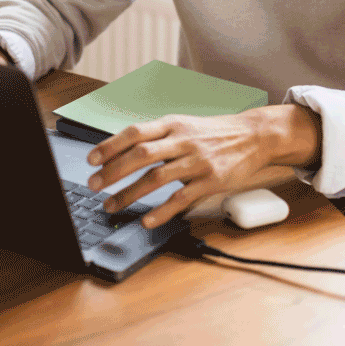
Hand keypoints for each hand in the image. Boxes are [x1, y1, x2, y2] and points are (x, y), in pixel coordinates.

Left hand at [85, 105, 321, 228]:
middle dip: (113, 171)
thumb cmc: (212, 133)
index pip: (135, 132)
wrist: (253, 135)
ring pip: (157, 178)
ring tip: (112, 205)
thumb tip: (120, 150)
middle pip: (141, 154)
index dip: (110, 145)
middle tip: (94, 185)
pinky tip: (147, 220)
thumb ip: (156, 137)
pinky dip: (162, 211)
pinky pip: (182, 197)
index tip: (91, 160)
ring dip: (130, 194)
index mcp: (172, 125)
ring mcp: (197, 161)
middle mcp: (182, 140)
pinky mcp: (211, 180)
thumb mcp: (183, 125)